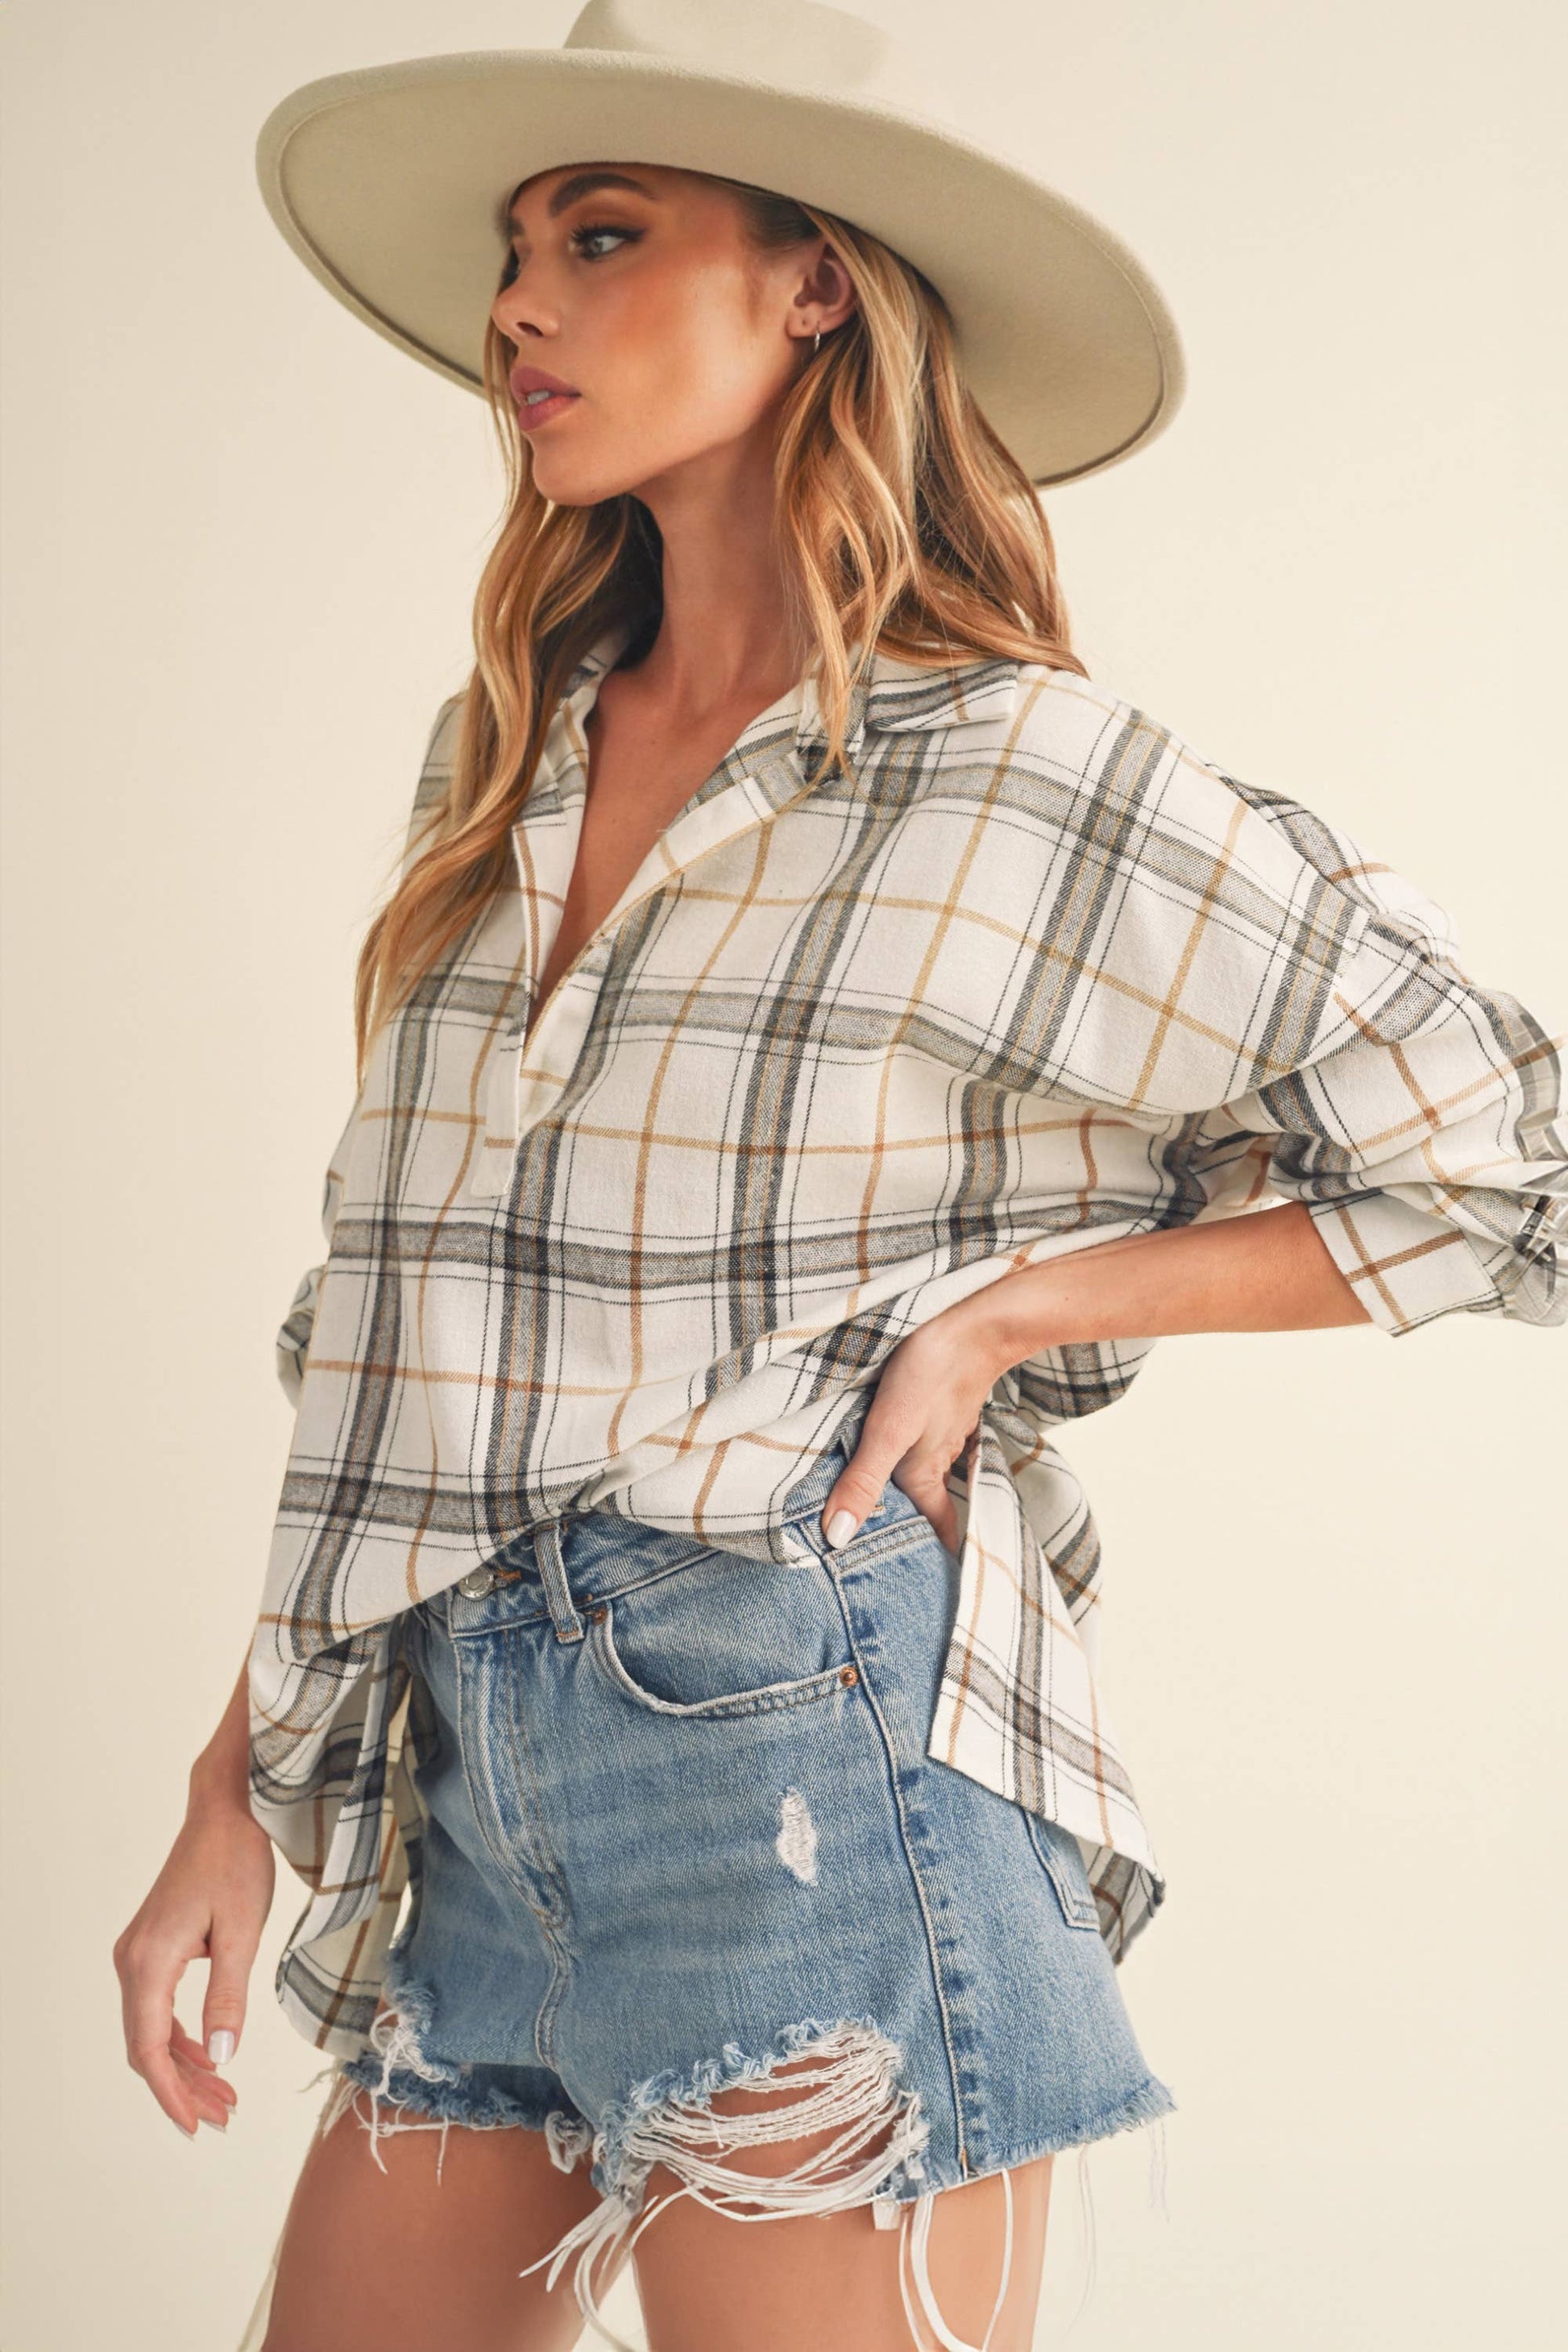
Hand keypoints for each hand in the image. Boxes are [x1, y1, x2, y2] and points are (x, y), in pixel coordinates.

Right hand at [112, 1789, 274, 2138]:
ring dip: (185, 2064)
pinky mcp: (153, 1946)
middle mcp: (132, 1960)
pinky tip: (212, 2054)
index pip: (149, 2048)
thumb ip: (228, 1998)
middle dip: (183, 2086)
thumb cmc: (236, 1862)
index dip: (171, 2093)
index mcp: (148, 1962)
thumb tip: (221, 2058)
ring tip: (225, 2095)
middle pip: (147, 2045)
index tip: (196, 2126)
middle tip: (224, 2116)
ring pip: (152, 2029)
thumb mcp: (241, 1933)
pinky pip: (159, 2006)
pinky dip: (183, 2036)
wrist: (226, 1811)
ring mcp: (138, 1953)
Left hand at [819, 1296, 1007, 1555]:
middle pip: (928, 1505)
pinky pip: (925, 1443)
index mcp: (924, 1473)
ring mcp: (940, 1430)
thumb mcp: (887, 1430)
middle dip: (916, 1529)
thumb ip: (863, 1481)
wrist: (970, 1319)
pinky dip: (912, 1458)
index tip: (930, 1588)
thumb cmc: (930, 1373)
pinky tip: (899, 1451)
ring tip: (888, 1512)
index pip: (936, 1528)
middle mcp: (935, 1458)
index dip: (934, 1558)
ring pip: (926, 1473)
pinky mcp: (936, 1405)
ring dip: (911, 1492)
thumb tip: (838, 1539)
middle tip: (899, 1557)